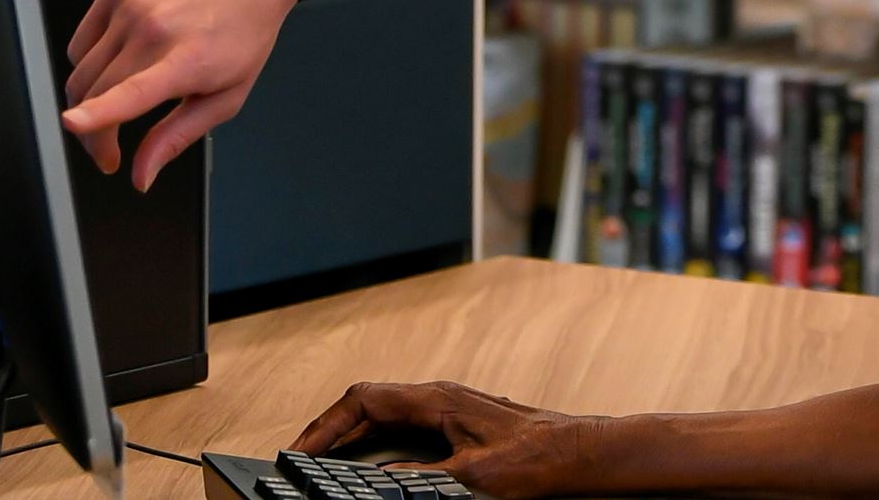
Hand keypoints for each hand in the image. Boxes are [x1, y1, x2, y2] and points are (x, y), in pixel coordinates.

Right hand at [62, 0, 302, 190]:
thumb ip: (178, 136)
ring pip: (81, 72)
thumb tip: (141, 175)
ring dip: (87, 102)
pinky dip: (88, 64)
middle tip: (109, 151)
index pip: (132, 91)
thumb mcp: (228, 93)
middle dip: (93, 136)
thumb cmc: (246, 27)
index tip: (73, 125)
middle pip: (93, 94)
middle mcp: (154, 29)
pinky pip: (80, 43)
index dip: (98, 113)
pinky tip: (116, 66)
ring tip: (113, 108)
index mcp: (187, 59)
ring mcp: (130, 6)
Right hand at [294, 382, 603, 499]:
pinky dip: (376, 439)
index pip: (365, 400)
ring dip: (351, 433)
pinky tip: (368, 461)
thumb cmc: (537, 456)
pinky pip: (403, 424)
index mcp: (438, 400)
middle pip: (369, 404)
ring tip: (324, 460)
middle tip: (302, 458)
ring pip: (385, 414)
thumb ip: (422, 478)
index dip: (327, 424)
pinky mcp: (457, 422)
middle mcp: (440, 397)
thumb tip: (378, 482)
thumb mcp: (472, 476)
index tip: (302, 449)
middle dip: (331, 429)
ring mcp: (448, 408)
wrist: (576, 451)